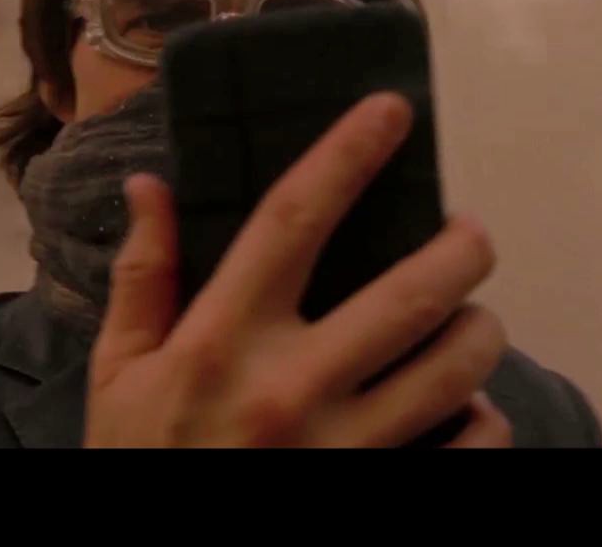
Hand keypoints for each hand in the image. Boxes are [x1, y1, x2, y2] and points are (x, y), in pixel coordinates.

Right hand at [85, 93, 509, 447]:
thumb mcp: (116, 372)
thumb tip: (148, 185)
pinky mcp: (378, 491)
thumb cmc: (139, 462)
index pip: (292, 222)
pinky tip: (466, 410)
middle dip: (463, 246)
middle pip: (413, 290)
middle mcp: (291, 387)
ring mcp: (345, 450)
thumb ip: (142, 277)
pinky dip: (485, 422)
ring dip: (481, 330)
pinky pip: (473, 449)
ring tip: (469, 320)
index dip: (346, 154)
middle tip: (467, 235)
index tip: (391, 110)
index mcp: (219, 341)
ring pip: (460, 367)